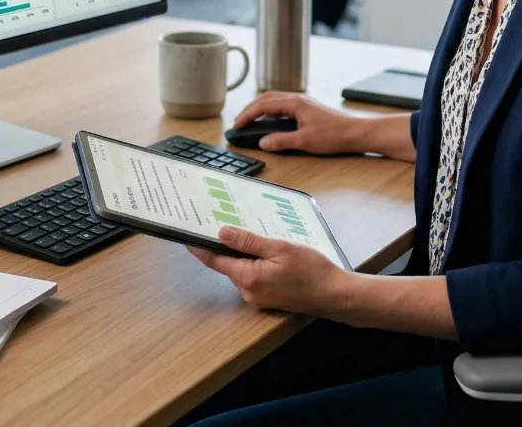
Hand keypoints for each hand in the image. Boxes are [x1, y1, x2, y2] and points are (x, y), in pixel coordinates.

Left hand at [188, 226, 349, 316]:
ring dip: (242, 254)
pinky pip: (253, 277)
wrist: (336, 295)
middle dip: (225, 246)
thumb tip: (222, 233)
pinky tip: (266, 252)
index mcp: (248, 277)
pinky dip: (253, 264)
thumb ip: (249, 241)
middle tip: (224, 223)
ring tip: (252, 234)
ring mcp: (258, 298)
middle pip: (227, 265)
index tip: (186, 236)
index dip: (199, 247)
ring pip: (241, 270)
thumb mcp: (280, 248)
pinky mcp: (267, 299)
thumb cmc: (313, 271)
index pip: (214, 261)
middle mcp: (248, 291)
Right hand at [232, 92, 367, 154]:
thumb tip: (263, 142)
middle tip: (238, 122)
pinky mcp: (307, 109)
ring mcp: (302, 103)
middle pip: (266, 99)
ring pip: (274, 101)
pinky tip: (269, 122)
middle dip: (249, 110)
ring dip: (259, 109)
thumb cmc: (334, 135)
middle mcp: (297, 99)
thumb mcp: (304, 141)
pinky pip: (282, 106)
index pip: (263, 105)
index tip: (237, 125)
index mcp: (294, 103)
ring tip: (250, 121)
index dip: (247, 115)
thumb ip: (281, 141)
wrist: (355, 133)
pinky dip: (270, 112)